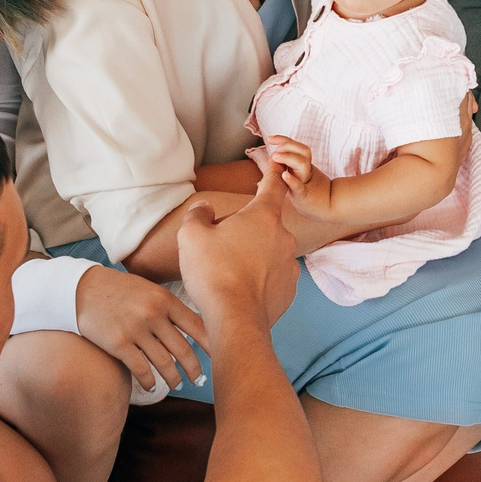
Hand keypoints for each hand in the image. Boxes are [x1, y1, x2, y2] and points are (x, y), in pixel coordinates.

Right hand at [75, 265, 209, 390]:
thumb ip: (169, 306)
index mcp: (165, 300)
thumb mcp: (149, 289)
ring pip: (164, 362)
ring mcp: (136, 329)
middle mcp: (154, 314)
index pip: (198, 326)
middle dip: (194, 368)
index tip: (223, 357)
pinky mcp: (118, 343)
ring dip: (173, 378)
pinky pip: (140, 369)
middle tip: (199, 379)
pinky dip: (149, 381)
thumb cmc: (119, 290)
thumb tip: (195, 327)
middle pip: (183, 349)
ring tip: (176, 384)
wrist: (82, 289)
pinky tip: (152, 385)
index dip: (212, 345)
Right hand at [175, 156, 300, 328]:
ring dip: (250, 256)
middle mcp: (283, 237)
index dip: (272, 170)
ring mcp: (289, 264)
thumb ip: (198, 214)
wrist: (235, 321)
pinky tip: (238, 290)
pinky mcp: (289, 289)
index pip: (271, 184)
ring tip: (226, 274)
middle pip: (262, 224)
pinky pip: (271, 276)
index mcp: (263, 216)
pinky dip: (257, 280)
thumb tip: (205, 209)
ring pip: (266, 251)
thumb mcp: (191, 235)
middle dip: (243, 230)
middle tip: (218, 248)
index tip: (278, 159)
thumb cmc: (214, 273)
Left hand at [261, 135, 334, 221]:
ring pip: (302, 164)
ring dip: (288, 158)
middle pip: (304, 151)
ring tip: (275, 157)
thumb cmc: (309, 192)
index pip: (296, 146)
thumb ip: (290, 165)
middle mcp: (306, 170)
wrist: (326, 207)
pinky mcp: (303, 195)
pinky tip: (284, 175)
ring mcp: (306, 182)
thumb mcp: (300, 175)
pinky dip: (291, 180)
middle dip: (288, 146)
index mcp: (304, 165)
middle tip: (276, 150)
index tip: (270, 138)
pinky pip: (298, 186)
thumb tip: (273, 156)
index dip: (283, 140)